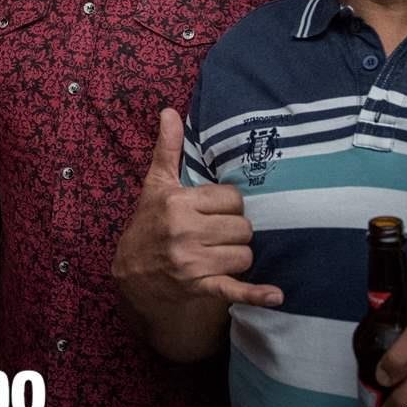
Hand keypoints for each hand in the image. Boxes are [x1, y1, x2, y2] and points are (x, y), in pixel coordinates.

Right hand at [113, 108, 281, 308]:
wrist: (131, 274)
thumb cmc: (148, 223)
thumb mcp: (156, 185)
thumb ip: (168, 148)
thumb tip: (169, 111)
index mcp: (178, 202)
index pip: (232, 199)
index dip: (229, 206)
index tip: (214, 211)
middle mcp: (185, 230)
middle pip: (243, 228)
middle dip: (235, 231)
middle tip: (217, 233)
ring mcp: (192, 261)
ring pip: (244, 255)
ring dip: (238, 256)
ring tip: (219, 254)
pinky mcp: (199, 287)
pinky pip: (234, 289)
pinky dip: (256, 294)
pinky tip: (276, 296)